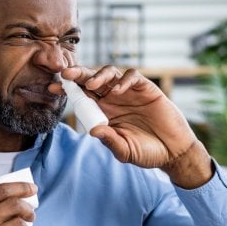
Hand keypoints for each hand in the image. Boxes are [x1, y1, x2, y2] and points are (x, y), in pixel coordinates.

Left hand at [58, 66, 213, 187]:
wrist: (173, 152)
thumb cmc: (147, 153)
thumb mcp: (125, 151)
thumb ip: (110, 141)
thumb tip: (93, 131)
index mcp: (103, 112)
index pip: (81, 96)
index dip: (68, 90)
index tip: (53, 88)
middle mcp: (113, 99)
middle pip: (92, 80)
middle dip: (78, 75)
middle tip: (65, 75)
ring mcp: (129, 92)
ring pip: (109, 73)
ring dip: (98, 75)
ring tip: (92, 85)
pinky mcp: (146, 89)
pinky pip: (132, 77)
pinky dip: (123, 80)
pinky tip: (118, 91)